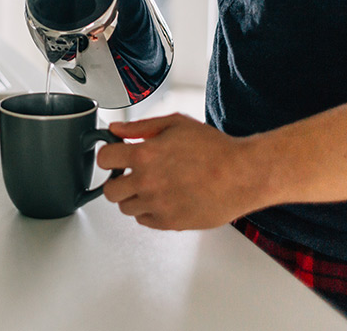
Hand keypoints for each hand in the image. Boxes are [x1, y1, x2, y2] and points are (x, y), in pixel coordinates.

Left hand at [98, 114, 264, 230]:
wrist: (243, 174)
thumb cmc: (214, 148)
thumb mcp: (175, 124)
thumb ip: (140, 127)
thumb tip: (115, 130)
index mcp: (145, 155)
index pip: (103, 159)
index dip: (108, 155)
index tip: (114, 156)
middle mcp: (147, 182)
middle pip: (109, 190)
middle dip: (116, 180)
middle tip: (129, 174)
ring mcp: (158, 205)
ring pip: (125, 207)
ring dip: (133, 197)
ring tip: (151, 185)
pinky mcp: (170, 223)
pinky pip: (144, 221)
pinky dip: (148, 211)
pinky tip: (163, 198)